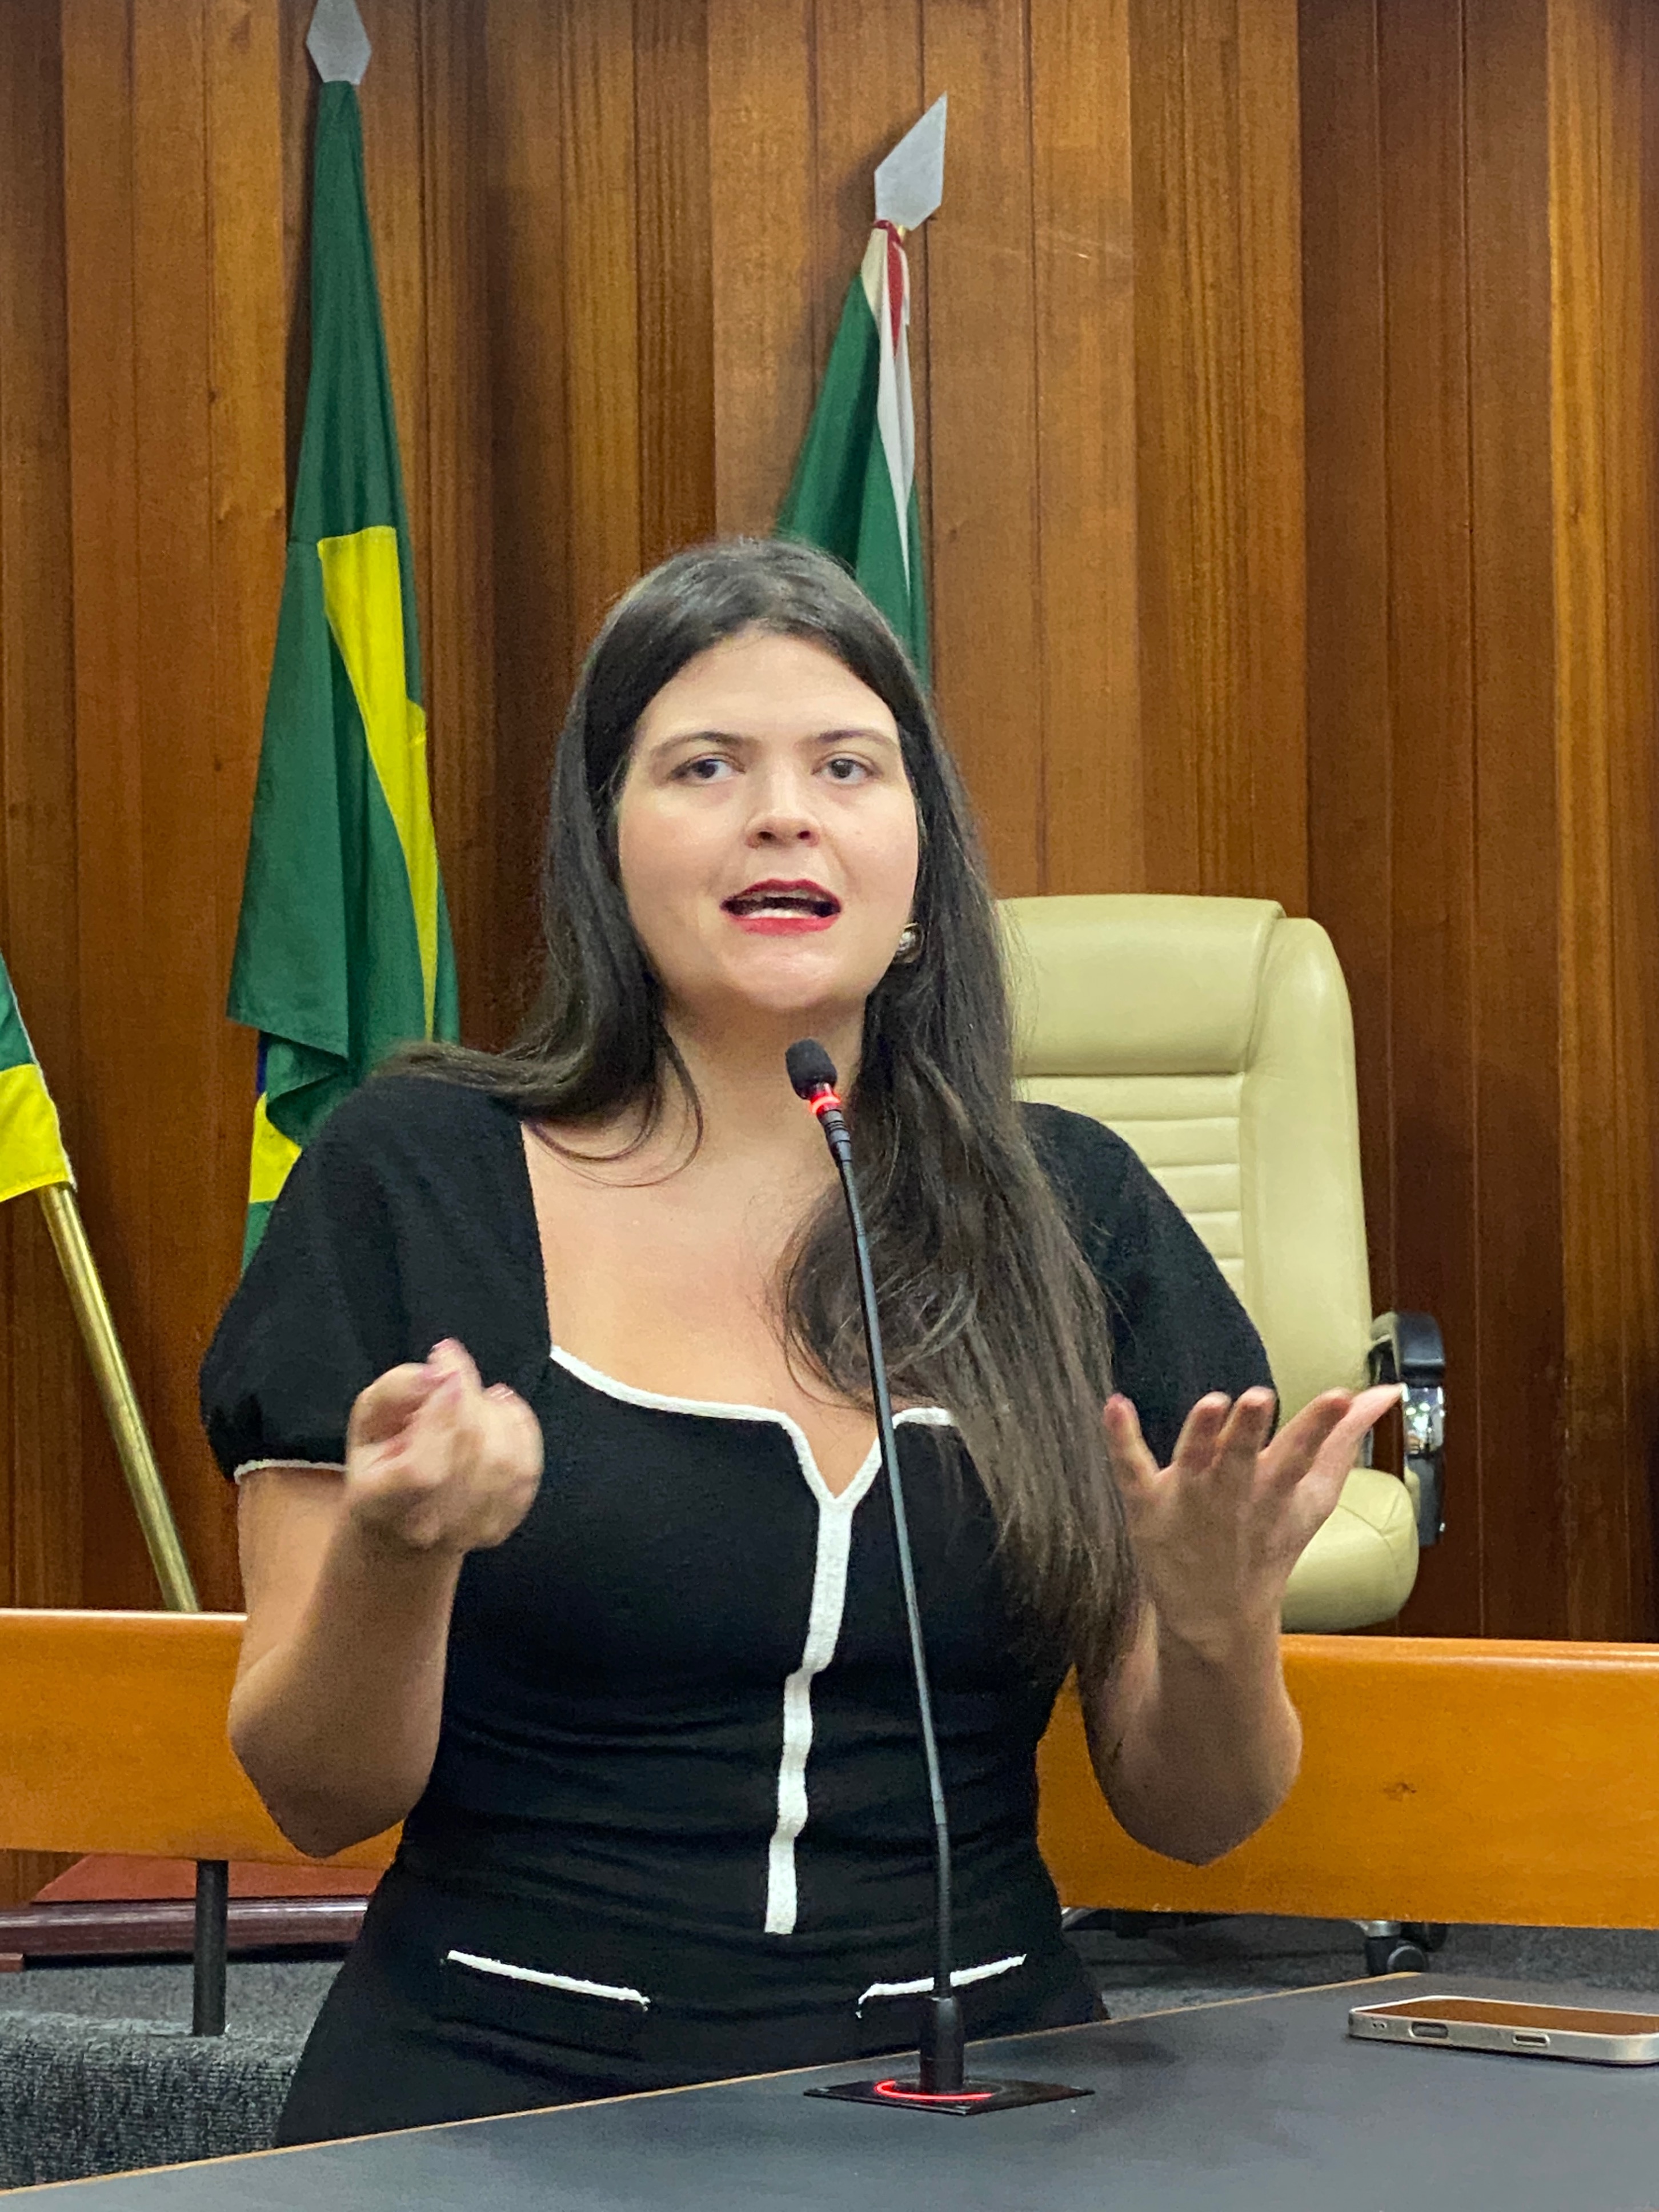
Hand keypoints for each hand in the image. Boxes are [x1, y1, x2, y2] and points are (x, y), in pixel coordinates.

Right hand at [344, 1339, 542, 1558]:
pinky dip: (520, 1428)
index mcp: (380, 1503)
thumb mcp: (368, 1418)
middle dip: (470, 1398)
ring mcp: (471, 1529)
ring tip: (475, 1396)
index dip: (441, 1418)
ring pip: (504, 1460)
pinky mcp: (504, 1523)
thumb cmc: (380, 1461)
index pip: (421, 1470)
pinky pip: (527, 1467)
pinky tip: (500, 1411)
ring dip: (495, 1413)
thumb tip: (438, 1373)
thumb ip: (396, 1391)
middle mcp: (428, 1526)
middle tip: (452, 1372)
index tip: (446, 1375)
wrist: (402, 1524)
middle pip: (472, 1454)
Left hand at [1103, 1384, 1401, 1657]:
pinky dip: (1122, 1441)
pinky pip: (1131, 1470)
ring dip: (1200, 1433)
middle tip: (1258, 1397)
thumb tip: (1389, 1391)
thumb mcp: (1314, 1495)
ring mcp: (1188, 1500)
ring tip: (1209, 1403)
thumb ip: (1345, 1439)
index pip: (1302, 1452)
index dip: (1321, 1425)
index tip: (1341, 1396)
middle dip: (1249, 1430)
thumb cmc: (1268, 1540)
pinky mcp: (1147, 1507)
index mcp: (1275, 1488)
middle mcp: (1232, 1492)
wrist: (1217, 1619)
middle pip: (1241, 1456)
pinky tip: (1115, 1405)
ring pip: (1192, 1460)